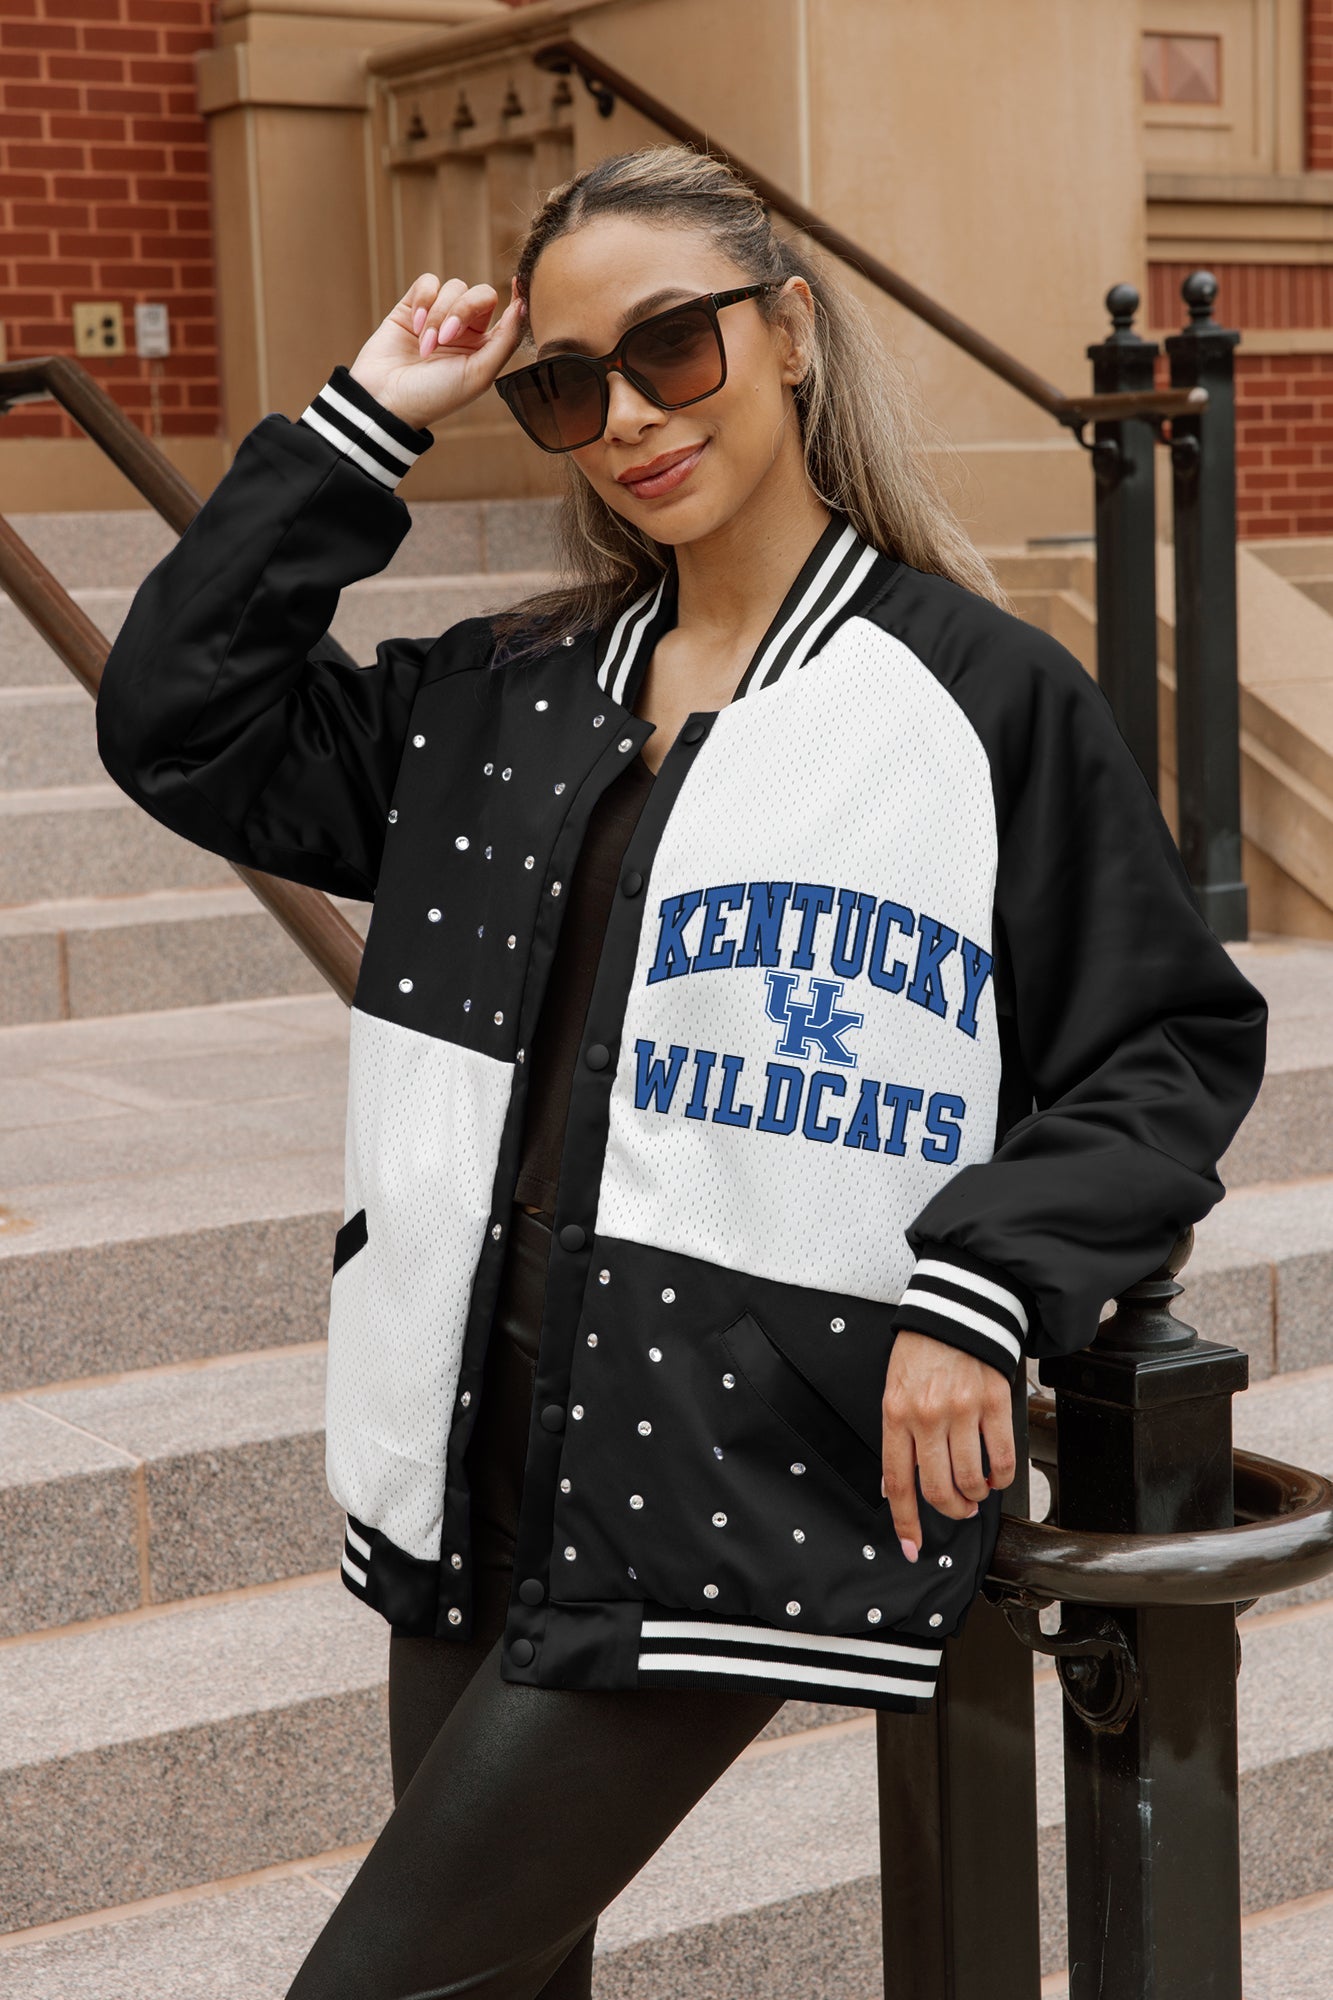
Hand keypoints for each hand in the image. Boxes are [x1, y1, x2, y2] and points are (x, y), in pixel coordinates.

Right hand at [347, 273, 526, 434]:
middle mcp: (464, 330)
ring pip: (454, 287)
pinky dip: (423, 301)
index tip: (518, 283)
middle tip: (446, 337)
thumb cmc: (434, 396)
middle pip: (481, 294)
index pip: (508, 314)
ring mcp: (438, 316)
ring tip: (425, 346)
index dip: (517, 296)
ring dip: (438, 315)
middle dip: (464, 309)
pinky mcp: (412, 306)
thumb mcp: (479, 375)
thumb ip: (506, 340)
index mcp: (485, 348)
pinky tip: (414, 326)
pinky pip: (428, 282)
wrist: (386, 399)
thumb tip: (523, 306)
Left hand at [881, 1331, 1015, 1562]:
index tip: (911, 1545)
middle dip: (950, 1510)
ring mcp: (963, 1410)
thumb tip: (894, 1486)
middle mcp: (928, 1415)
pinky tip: (997, 1475)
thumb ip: (897, 1436)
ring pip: (972, 1479)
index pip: (898, 1481)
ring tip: (976, 1490)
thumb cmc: (923, 1351)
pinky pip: (1003, 1458)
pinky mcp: (995, 1403)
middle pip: (938, 1488)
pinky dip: (1002, 1478)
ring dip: (976, 1495)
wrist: (955, 1311)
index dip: (905, 1521)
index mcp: (897, 1413)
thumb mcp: (894, 1389)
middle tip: (958, 1508)